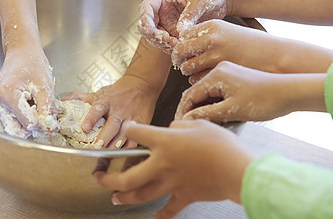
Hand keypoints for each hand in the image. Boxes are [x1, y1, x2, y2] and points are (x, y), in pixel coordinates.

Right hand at [0, 46, 57, 136]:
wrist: (22, 53)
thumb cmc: (33, 64)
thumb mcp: (45, 87)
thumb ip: (47, 110)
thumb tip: (50, 129)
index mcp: (7, 94)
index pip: (28, 123)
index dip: (43, 124)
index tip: (53, 121)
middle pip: (16, 131)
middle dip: (33, 127)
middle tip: (43, 115)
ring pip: (10, 131)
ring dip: (24, 127)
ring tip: (33, 111)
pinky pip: (5, 126)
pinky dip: (18, 124)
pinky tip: (26, 112)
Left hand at [62, 75, 158, 148]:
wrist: (142, 85)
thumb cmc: (118, 92)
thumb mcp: (99, 92)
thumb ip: (80, 98)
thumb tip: (62, 100)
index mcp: (107, 101)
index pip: (97, 109)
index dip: (91, 119)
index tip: (84, 128)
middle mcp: (119, 110)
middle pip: (112, 126)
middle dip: (103, 139)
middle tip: (93, 149)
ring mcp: (131, 119)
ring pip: (123, 136)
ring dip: (114, 147)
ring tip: (104, 156)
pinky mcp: (140, 126)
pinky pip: (134, 140)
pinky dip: (127, 150)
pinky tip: (120, 156)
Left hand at [94, 120, 254, 218]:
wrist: (236, 170)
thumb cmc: (220, 145)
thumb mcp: (198, 125)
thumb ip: (179, 126)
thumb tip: (170, 130)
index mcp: (164, 142)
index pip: (137, 133)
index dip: (129, 129)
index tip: (127, 128)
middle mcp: (162, 164)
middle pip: (128, 176)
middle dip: (108, 178)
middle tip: (98, 178)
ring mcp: (171, 183)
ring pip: (141, 194)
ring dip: (125, 197)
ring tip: (115, 198)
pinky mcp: (183, 195)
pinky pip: (168, 209)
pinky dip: (160, 216)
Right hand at [137, 0, 227, 53]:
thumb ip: (189, 15)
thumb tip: (180, 31)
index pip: (146, 8)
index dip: (145, 19)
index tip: (150, 30)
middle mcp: (162, 10)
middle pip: (147, 25)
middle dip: (153, 35)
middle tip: (166, 40)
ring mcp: (168, 22)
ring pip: (156, 37)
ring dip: (162, 43)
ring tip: (176, 45)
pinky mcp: (175, 32)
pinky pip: (168, 42)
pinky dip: (171, 47)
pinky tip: (180, 48)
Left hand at [171, 19, 287, 77]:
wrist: (277, 57)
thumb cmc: (253, 47)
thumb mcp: (230, 33)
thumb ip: (208, 37)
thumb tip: (184, 45)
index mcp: (213, 25)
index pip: (183, 35)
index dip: (183, 45)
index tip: (188, 52)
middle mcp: (211, 38)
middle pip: (180, 50)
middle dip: (181, 59)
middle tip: (186, 64)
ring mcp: (214, 55)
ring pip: (186, 67)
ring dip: (189, 71)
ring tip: (200, 72)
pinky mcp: (218, 72)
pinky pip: (195, 79)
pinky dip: (198, 81)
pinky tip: (208, 79)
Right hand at [175, 61, 323, 122]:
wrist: (289, 92)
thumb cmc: (264, 101)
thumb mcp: (232, 111)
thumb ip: (207, 114)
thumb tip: (186, 119)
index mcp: (216, 75)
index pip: (189, 94)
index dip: (183, 111)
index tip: (180, 125)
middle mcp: (219, 69)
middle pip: (196, 91)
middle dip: (190, 108)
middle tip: (188, 126)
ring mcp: (227, 71)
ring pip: (205, 91)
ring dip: (201, 105)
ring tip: (200, 122)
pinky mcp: (234, 75)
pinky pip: (215, 89)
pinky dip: (211, 101)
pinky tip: (213, 113)